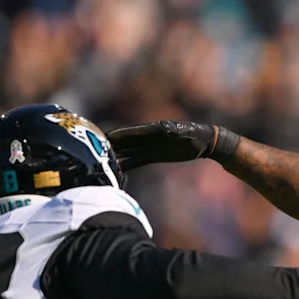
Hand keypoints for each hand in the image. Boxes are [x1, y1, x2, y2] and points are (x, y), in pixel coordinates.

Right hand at [106, 120, 235, 170]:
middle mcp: (149, 137)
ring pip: (129, 152)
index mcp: (156, 129)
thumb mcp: (189, 132)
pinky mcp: (153, 155)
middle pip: (126, 142)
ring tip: (100, 163)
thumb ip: (177, 130)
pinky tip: (116, 171)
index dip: (120, 135)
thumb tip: (166, 128)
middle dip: (111, 145)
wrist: (206, 142)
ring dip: (116, 157)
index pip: (134, 132)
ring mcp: (150, 146)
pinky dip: (126, 165)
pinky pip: (136, 160)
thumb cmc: (199, 135)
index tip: (105, 137)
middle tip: (93, 150)